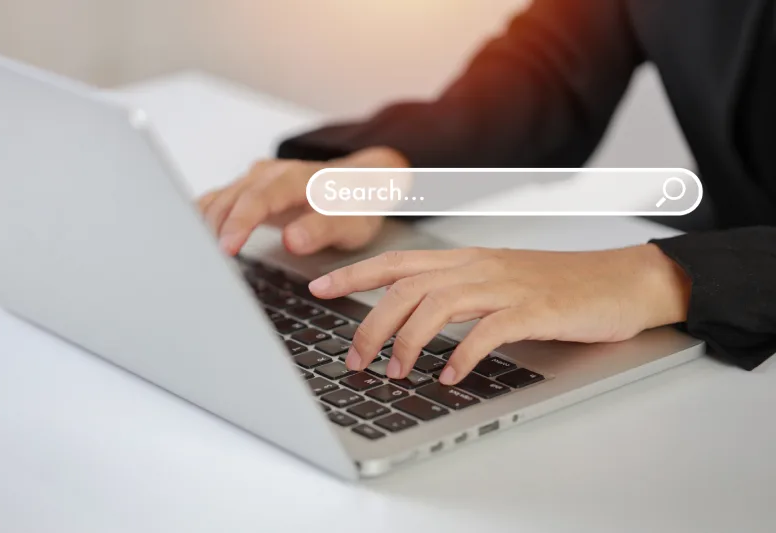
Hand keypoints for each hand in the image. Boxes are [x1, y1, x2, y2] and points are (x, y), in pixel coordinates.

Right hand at [197, 146, 408, 255]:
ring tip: (197, 260)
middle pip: (231, 198)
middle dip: (215, 230)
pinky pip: (217, 199)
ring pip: (219, 199)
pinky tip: (191, 240)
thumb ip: (322, 229)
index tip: (226, 248)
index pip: (259, 197)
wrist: (358, 182)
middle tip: (206, 265)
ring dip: (205, 227)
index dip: (240, 222)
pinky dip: (202, 218)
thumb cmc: (352, 205)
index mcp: (295, 178)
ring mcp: (255, 179)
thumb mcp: (350, 223)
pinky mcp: (246, 189)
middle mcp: (270, 174)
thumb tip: (292, 240)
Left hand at [308, 245, 690, 384]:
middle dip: (371, 323)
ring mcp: (507, 286)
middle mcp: (480, 267)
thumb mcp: (499, 282)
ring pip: (439, 305)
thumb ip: (457, 295)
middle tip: (355, 359)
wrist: (622, 281)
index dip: (355, 272)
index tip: (320, 285)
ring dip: (410, 342)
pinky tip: (450, 376)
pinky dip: (463, 355)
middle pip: (408, 287)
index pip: (398, 261)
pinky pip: (488, 331)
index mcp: (467, 259)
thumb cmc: (558, 286)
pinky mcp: (535, 309)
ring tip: (396, 373)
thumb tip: (413, 321)